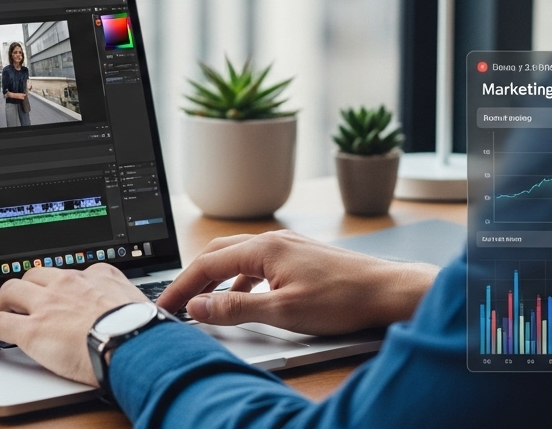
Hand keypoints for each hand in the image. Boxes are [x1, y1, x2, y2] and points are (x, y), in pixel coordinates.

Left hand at [0, 264, 147, 385]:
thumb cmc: (142, 329)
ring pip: (11, 290)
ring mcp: (48, 304)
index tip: (57, 292)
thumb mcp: (140, 303)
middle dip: (24, 287)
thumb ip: (129, 302)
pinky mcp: (32, 329)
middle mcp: (69, 283)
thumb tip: (138, 312)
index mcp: (97, 276)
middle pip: (34, 275)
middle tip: (20, 301)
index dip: (60, 284)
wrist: (133, 342)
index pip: (71, 272)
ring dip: (0, 302)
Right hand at [155, 230, 439, 335]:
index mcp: (264, 248)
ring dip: (216, 279)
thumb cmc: (342, 299)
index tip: (165, 305)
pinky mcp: (299, 257)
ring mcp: (287, 247)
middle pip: (218, 253)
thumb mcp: (283, 311)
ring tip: (203, 303)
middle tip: (176, 302)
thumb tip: (199, 307)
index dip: (182, 286)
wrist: (386, 290)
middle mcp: (273, 240)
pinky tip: (243, 299)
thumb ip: (236, 309)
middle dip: (194, 278)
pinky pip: (257, 265)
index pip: (208, 264)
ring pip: (238, 258)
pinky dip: (240, 281)